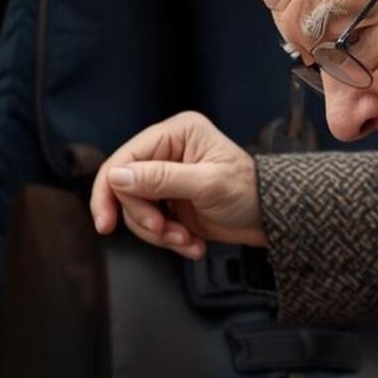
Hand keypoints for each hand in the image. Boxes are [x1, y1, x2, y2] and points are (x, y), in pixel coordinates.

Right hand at [89, 111, 264, 259]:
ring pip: (136, 211)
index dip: (110, 191)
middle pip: (126, 188)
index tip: (106, 222)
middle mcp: (167, 152)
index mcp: (175, 134)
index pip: (125, 158)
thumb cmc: (249, 192)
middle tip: (167, 232)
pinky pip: (152, 225)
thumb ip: (160, 179)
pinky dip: (169, 240)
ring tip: (187, 240)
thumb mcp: (206, 185)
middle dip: (145, 218)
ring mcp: (168, 179)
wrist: (272, 219)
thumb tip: (117, 176)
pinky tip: (193, 244)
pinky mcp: (171, 204)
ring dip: (159, 233)